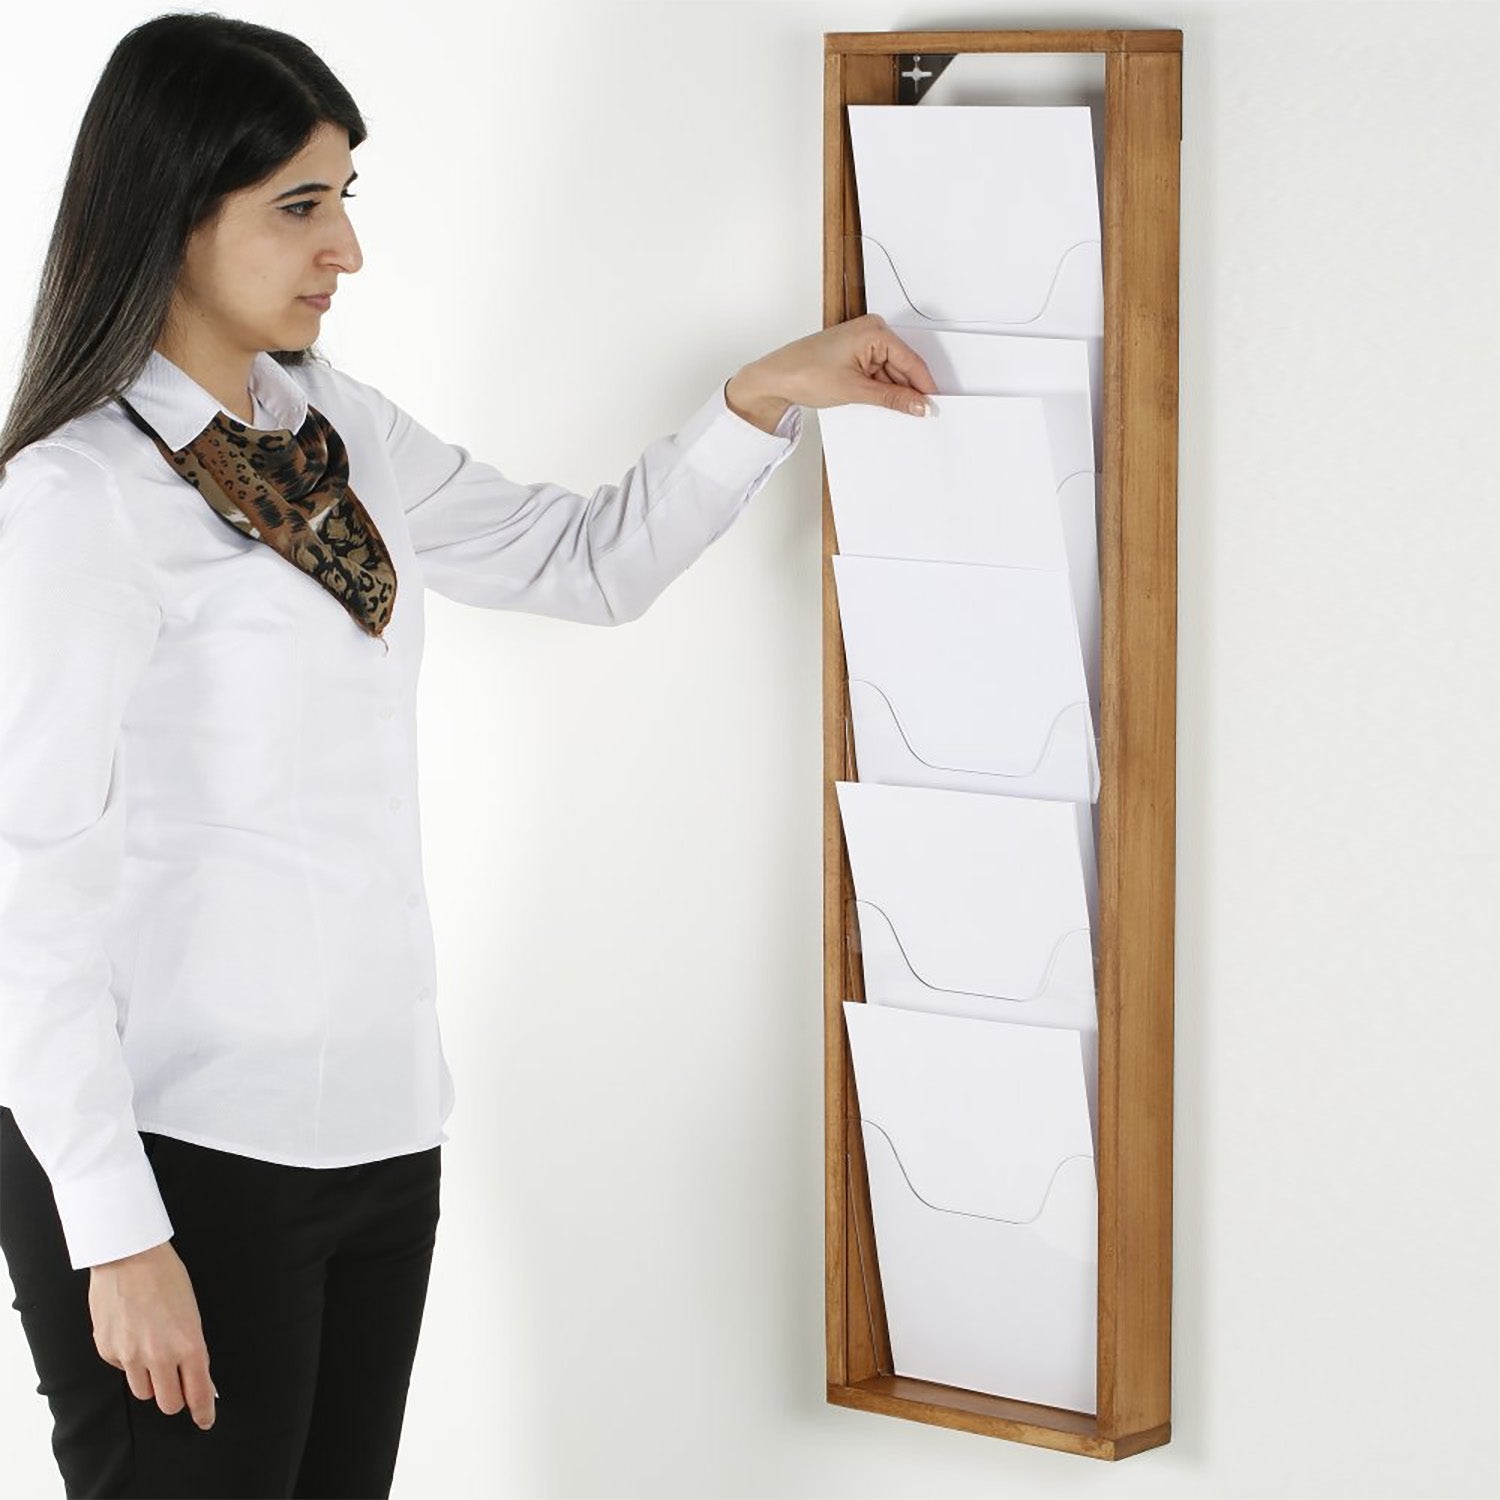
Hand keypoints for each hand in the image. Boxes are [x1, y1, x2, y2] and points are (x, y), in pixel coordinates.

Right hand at [90, 1240, 217, 1429]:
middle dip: (175, 1399)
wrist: (129, 1256)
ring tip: (153, 1353)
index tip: (205, 1420)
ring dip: (152, 1381)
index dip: (203, 1411)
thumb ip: (193, 1346)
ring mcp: (130, 1356)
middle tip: (178, 1387)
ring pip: (143, 1392)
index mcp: (188, 1343)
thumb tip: (197, 1375)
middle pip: (168, 1404)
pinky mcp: (107, 1351)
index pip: (198, 1392)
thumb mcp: (192, 1311)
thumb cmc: (167, 1277)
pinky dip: (129, 1361)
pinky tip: (133, 1334)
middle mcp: (159, 1355)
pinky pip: (122, 1370)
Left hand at [725, 313, 938, 431]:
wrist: (775, 379)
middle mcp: (871, 332)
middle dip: (907, 392)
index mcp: (875, 331)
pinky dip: (880, 390)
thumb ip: (892, 398)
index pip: (911, 362)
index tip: (933, 408)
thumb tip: (919, 405)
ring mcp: (863, 343)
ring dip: (892, 393)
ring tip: (891, 413)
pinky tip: (879, 404)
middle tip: (917, 417)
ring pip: (891, 373)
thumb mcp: (855, 390)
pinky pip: (877, 374)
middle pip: (903, 367)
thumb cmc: (805, 372)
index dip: (924, 387)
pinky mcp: (855, 355)